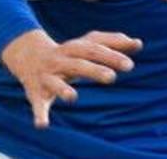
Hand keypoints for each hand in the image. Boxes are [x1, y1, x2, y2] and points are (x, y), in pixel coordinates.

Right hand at [0, 29, 141, 127]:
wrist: (27, 56)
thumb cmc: (67, 53)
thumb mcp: (86, 45)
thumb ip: (112, 42)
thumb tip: (138, 43)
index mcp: (74, 48)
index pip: (93, 47)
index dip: (110, 53)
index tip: (130, 61)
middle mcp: (60, 60)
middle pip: (77, 63)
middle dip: (93, 70)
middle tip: (112, 78)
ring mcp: (47, 76)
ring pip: (54, 83)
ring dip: (62, 90)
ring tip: (73, 98)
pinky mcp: (36, 93)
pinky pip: (37, 104)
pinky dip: (39, 114)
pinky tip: (42, 125)